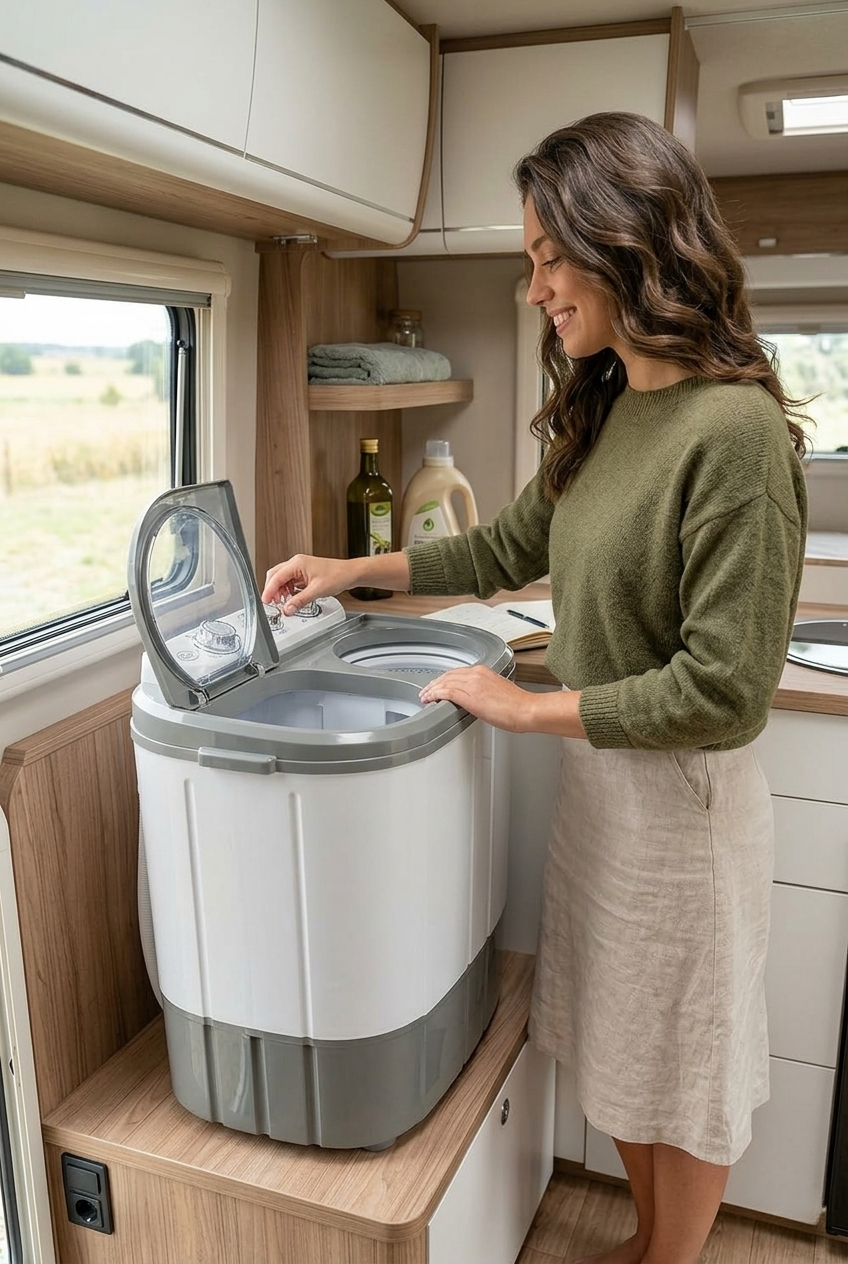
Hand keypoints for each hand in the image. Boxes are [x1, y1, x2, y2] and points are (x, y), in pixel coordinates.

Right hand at [262, 554, 356, 612]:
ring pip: (282, 579)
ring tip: (283, 602)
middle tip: (273, 604)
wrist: (350, 573)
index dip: (268, 591)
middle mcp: (296, 563)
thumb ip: (299, 601)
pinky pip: (290, 581)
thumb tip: (287, 609)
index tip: (265, 602)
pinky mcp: (304, 573)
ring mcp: (300, 568)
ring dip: (280, 591)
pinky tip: (292, 598)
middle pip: (275, 576)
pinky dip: (288, 590)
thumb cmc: (337, 576)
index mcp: (297, 564)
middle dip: (272, 590)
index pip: (276, 577)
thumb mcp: (317, 591)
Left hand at [418, 666, 535, 732]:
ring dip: (432, 689)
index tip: (438, 686)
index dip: (444, 679)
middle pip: (448, 676)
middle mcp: (477, 674)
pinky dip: (435, 694)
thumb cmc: (518, 705)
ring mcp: (473, 684)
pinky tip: (430, 699)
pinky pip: (447, 692)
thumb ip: (483, 691)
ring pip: (445, 683)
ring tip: (424, 697)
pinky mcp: (470, 696)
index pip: (457, 672)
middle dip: (435, 683)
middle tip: (426, 691)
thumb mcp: (497, 692)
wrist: (526, 709)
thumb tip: (476, 699)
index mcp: (484, 671)